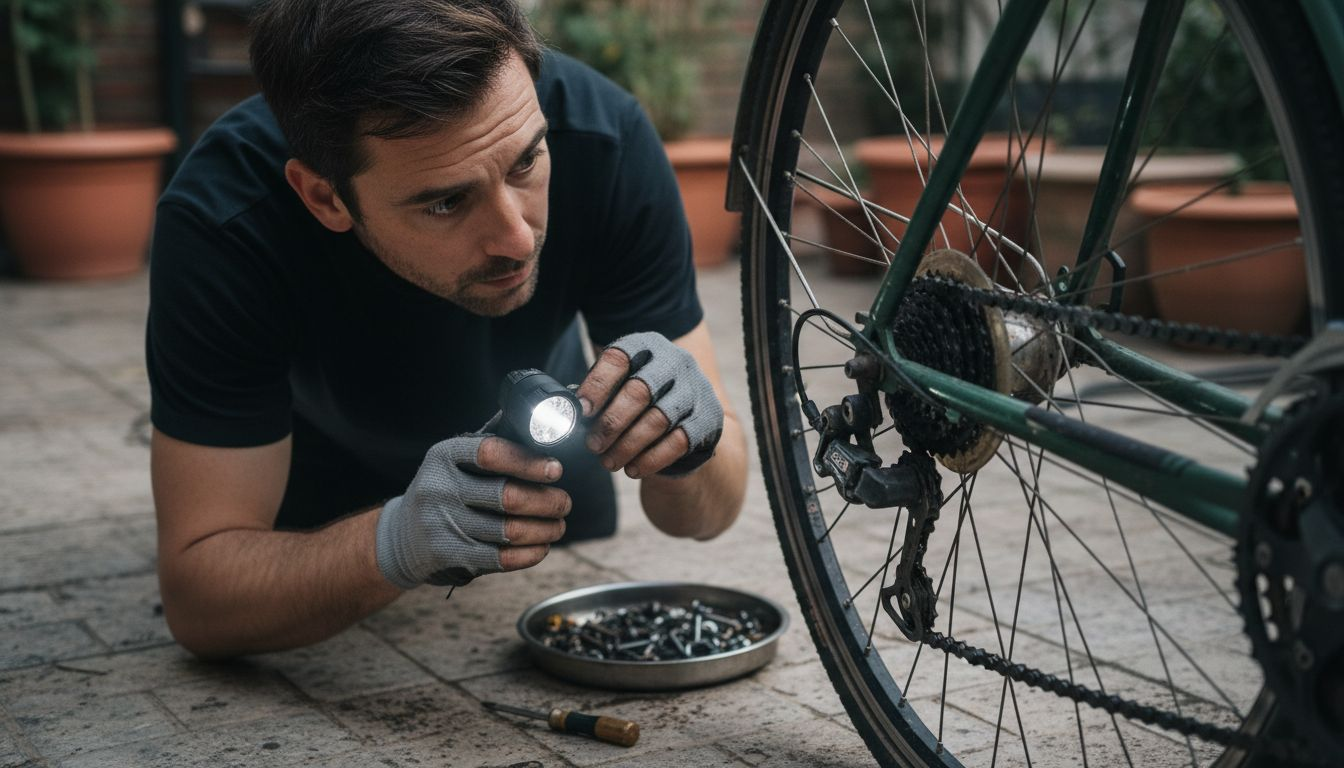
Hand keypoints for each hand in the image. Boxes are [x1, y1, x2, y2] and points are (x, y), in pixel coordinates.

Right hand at [374, 435, 570, 588]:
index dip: (529, 462)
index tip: (555, 470)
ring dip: (545, 529)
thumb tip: (543, 439)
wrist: (401, 536)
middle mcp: (440, 487)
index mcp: (444, 455)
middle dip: (547, 501)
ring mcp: (442, 523)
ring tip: (559, 526)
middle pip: (507, 496)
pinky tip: (543, 547)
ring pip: (510, 530)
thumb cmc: (444, 491)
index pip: (491, 452)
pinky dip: (530, 553)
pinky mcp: (449, 554)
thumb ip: (490, 450)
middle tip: (565, 503)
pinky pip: (501, 558)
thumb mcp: (453, 462)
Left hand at [577, 331, 723, 477]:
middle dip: (611, 423)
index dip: (597, 386)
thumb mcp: (620, 385)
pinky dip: (651, 459)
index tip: (580, 412)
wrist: (690, 413)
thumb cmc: (641, 399)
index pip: (618, 358)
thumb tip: (568, 413)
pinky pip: (678, 442)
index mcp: (646, 346)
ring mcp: (695, 389)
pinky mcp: (708, 417)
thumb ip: (598, 394)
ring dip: (628, 445)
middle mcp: (674, 361)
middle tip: (592, 445)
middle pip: (639, 391)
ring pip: (658, 420)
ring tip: (608, 462)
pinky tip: (633, 469)